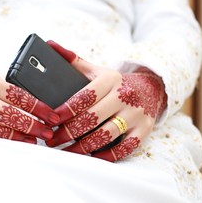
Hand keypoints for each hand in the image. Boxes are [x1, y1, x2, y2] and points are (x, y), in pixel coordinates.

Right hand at [0, 57, 59, 142]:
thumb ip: (2, 88)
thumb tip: (28, 105)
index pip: (16, 94)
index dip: (37, 107)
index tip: (52, 116)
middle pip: (5, 113)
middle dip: (30, 125)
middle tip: (47, 133)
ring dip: (13, 136)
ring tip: (31, 142)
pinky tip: (8, 144)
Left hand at [46, 41, 166, 161]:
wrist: (151, 88)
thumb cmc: (116, 82)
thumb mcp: (98, 70)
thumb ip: (74, 61)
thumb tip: (50, 45)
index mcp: (111, 79)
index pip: (85, 96)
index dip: (66, 110)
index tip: (51, 119)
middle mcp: (125, 96)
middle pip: (92, 118)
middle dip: (68, 132)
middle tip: (52, 140)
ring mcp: (136, 114)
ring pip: (106, 135)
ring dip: (83, 147)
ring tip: (66, 152)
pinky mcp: (144, 130)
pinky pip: (124, 148)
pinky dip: (107, 156)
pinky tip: (91, 157)